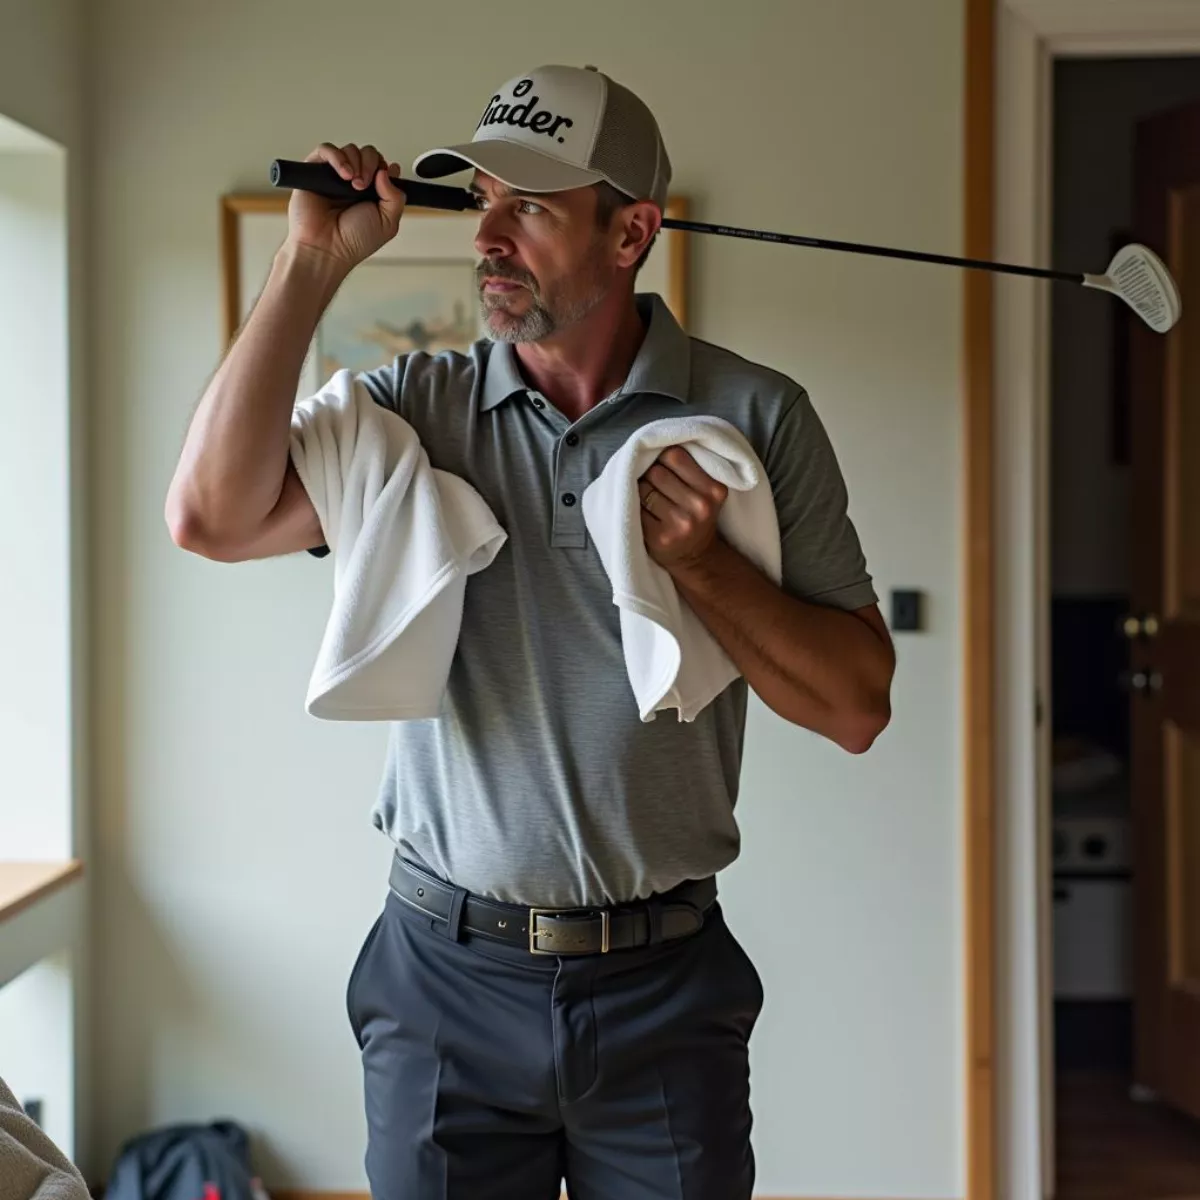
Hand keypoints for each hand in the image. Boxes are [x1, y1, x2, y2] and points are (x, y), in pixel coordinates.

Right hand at [286, 142, 405, 268]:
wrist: (326, 248)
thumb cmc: (353, 241)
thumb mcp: (388, 222)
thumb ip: (396, 196)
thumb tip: (389, 170)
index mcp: (373, 193)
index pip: (383, 166)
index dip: (385, 169)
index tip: (383, 181)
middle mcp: (355, 182)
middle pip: (369, 153)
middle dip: (371, 165)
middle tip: (364, 186)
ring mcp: (335, 176)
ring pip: (350, 149)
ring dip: (356, 163)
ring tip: (352, 184)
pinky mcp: (315, 171)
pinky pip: (326, 149)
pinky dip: (337, 157)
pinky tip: (342, 174)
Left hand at [637, 447, 728, 570]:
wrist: (696, 558)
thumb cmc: (696, 515)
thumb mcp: (706, 491)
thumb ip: (689, 468)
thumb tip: (652, 444)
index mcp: (714, 490)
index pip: (675, 456)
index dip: (663, 458)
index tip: (664, 467)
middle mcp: (700, 507)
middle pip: (657, 472)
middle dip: (650, 475)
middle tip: (656, 486)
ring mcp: (679, 524)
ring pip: (643, 489)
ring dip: (641, 491)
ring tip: (651, 500)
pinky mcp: (660, 538)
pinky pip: (636, 509)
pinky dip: (635, 508)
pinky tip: (644, 514)